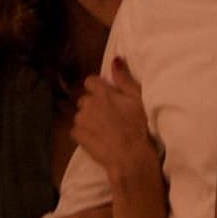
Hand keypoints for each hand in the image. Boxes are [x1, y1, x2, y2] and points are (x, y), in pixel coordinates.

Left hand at [72, 57, 159, 189]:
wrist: (131, 157)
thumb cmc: (140, 127)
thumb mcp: (138, 99)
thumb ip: (124, 79)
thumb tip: (115, 60)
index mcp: (103, 92)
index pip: (90, 81)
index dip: (98, 88)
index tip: (107, 97)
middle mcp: (88, 103)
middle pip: (85, 99)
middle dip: (94, 105)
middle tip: (108, 116)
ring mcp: (81, 120)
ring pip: (81, 115)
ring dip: (88, 119)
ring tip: (104, 130)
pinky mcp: (77, 135)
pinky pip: (76, 130)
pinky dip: (84, 134)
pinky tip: (97, 139)